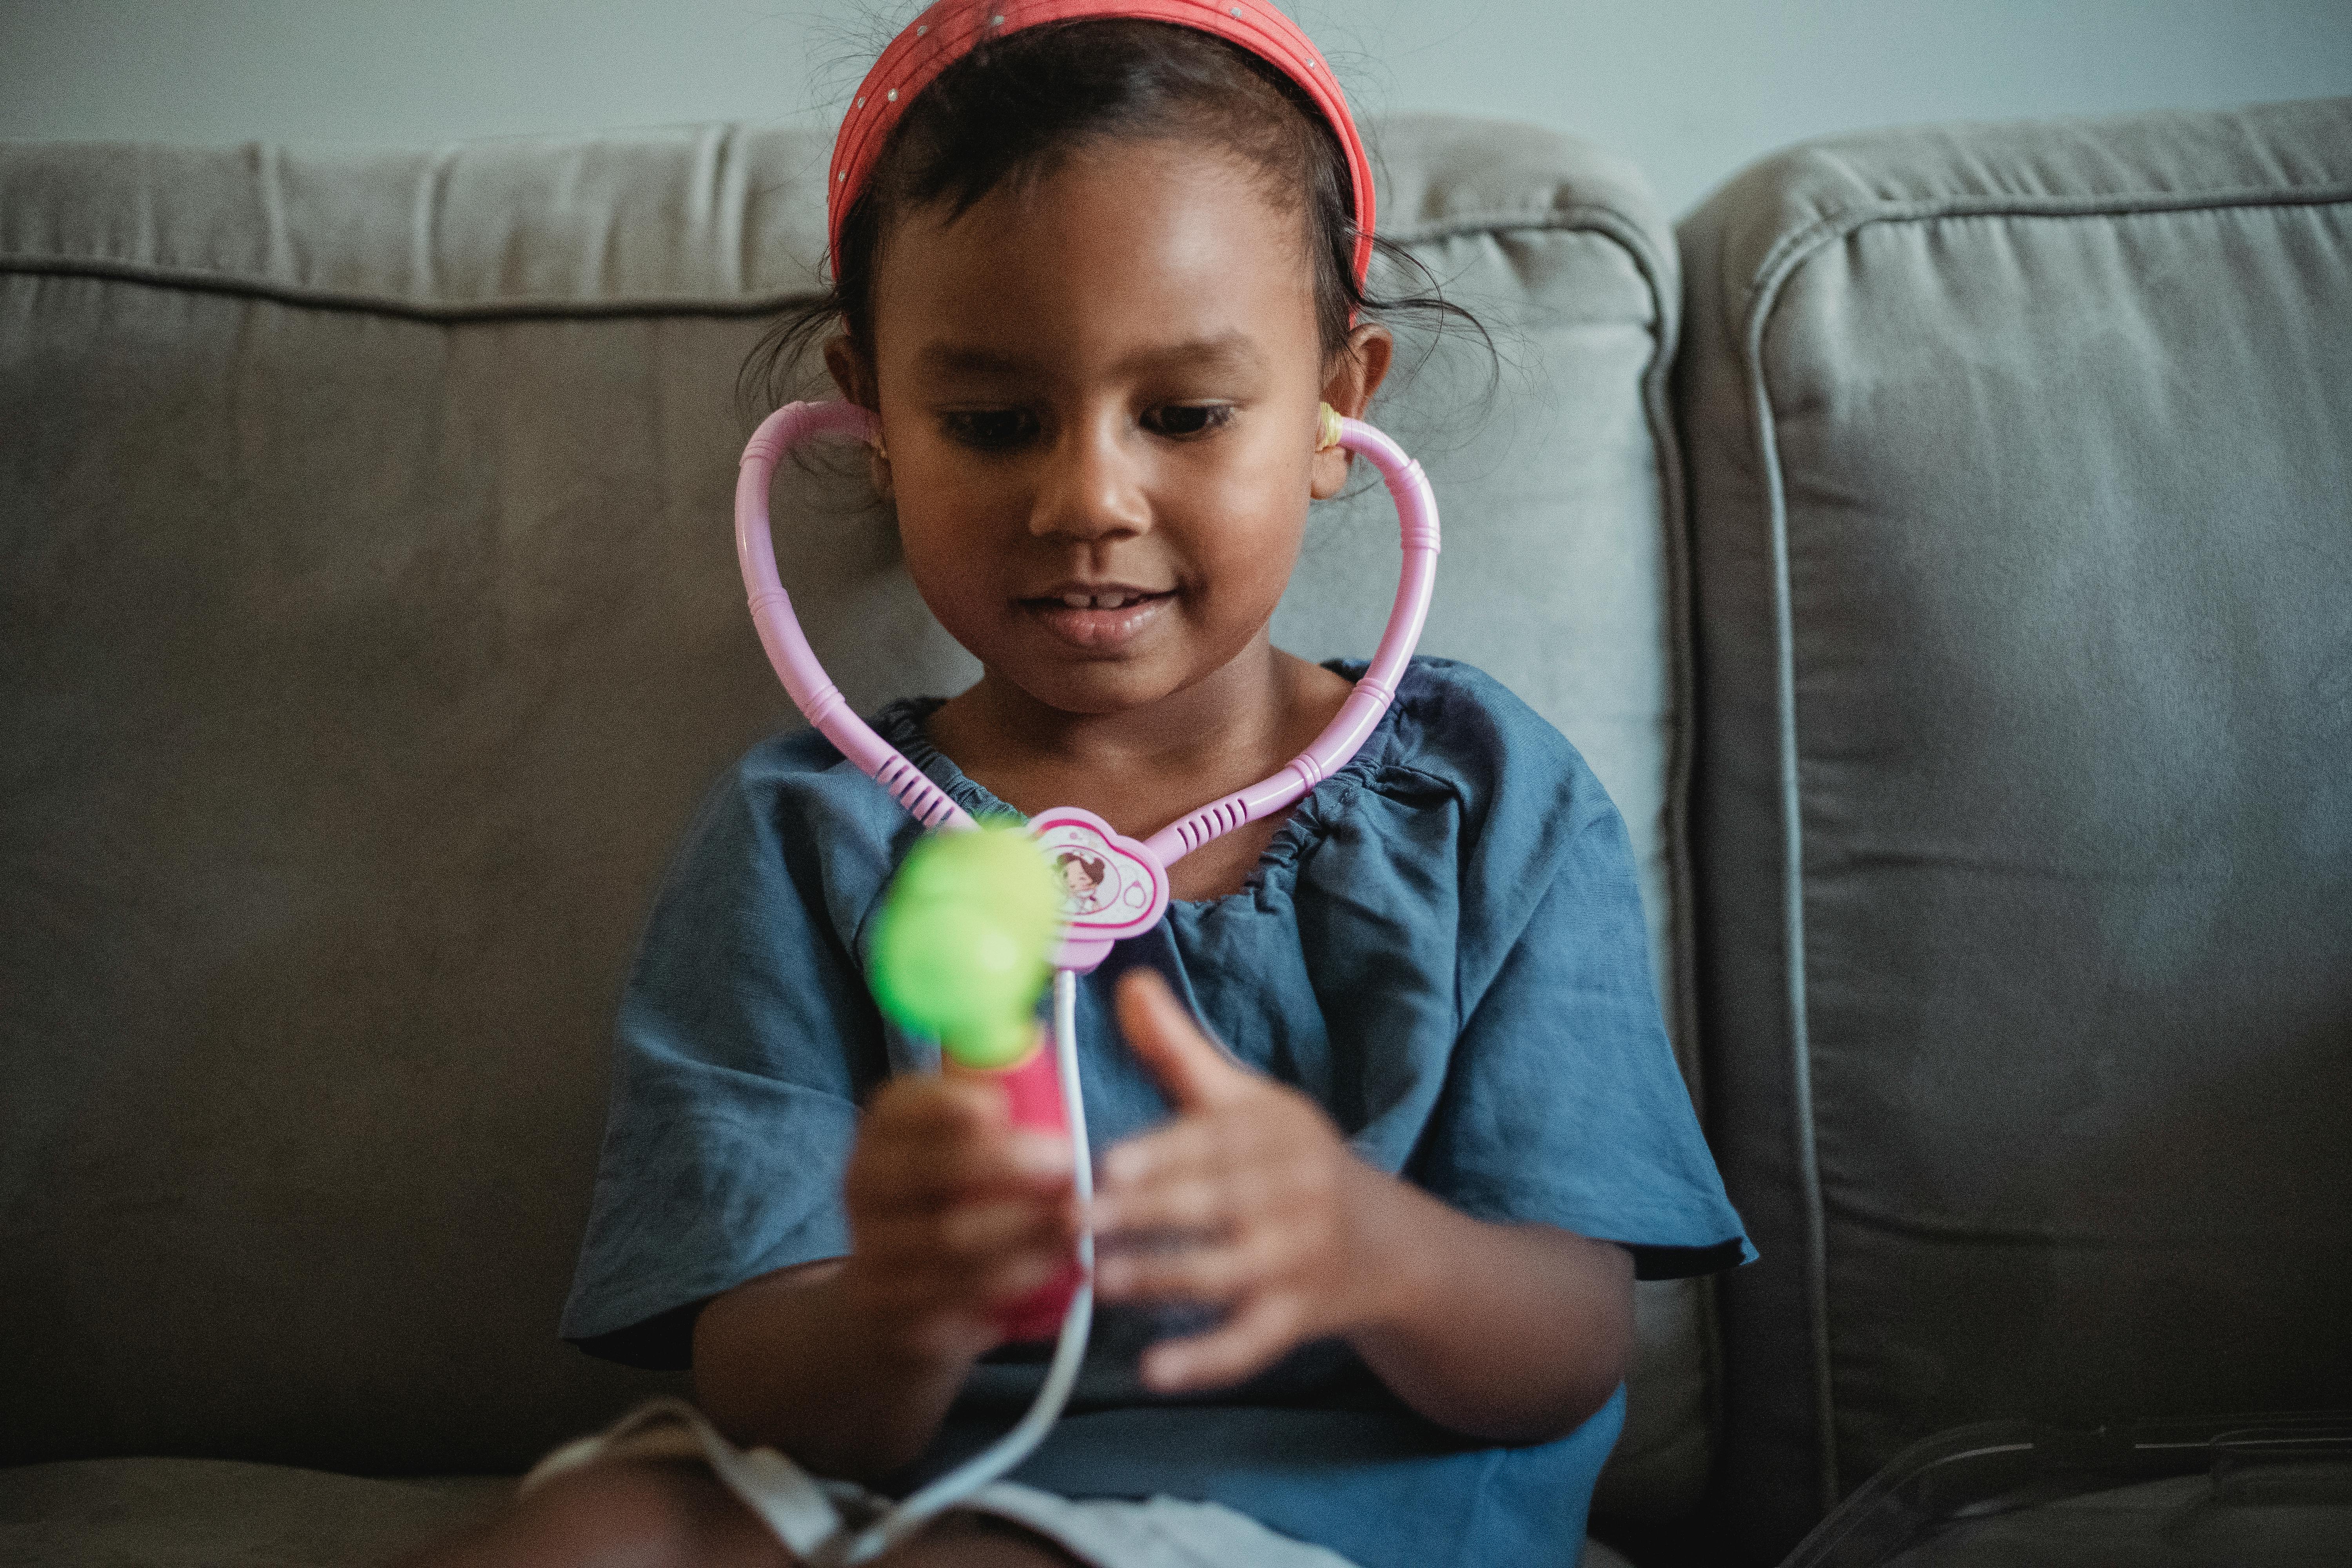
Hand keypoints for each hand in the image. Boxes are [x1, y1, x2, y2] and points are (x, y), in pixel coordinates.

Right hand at [839, 1068, 1078, 1361]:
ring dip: (1025, 1235)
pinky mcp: (891, 1312)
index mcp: (880, 1131)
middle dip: (1009, 1168)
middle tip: (1071, 1169)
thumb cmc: (948, 1196)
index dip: (952, 1104)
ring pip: (952, 1244)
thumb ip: (988, 1105)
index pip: (906, 1107)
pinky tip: (1055, 1274)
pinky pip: (957, 1299)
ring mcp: (871, 1251)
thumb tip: (1040, 1051)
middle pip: (934, 1173)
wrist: (892, 1295)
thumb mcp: (953, 1143)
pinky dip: (1014, 1287)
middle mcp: (863, 1184)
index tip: (1004, 1108)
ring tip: (1077, 1226)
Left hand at [1089, 970, 1388, 1392]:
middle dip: (1143, 1214)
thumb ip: (1180, 1051)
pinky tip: (1153, 1372)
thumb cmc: (1292, 1162)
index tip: (1106, 1163)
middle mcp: (1293, 1192)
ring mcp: (1298, 1258)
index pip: (1215, 1141)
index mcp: (1274, 1133)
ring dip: (1163, 1277)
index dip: (1162, 1153)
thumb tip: (1126, 980)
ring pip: (1227, 1271)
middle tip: (1071, 1223)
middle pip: (1215, 1204)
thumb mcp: (1248, 1100)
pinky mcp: (1297, 1317)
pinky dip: (1206, 1360)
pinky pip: (1251, 1342)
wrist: (1388, 1243)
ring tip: (1100, 1281)